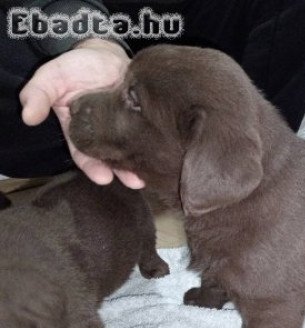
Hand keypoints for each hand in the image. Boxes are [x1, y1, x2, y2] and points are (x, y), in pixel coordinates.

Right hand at [19, 39, 144, 187]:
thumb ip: (38, 95)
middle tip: (134, 182)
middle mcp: (104, 133)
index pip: (85, 155)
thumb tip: (28, 116)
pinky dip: (154, 144)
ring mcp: (125, 126)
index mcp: (80, 131)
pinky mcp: (143, 117)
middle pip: (113, 158)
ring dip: (140, 164)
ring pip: (132, 149)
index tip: (103, 178)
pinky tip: (162, 153)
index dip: (93, 168)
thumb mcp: (51, 78)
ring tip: (149, 175)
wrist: (103, 53)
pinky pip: (148, 133)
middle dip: (122, 172)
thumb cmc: (75, 67)